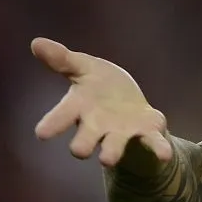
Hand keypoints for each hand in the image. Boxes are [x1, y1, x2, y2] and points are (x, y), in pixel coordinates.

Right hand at [31, 37, 172, 167]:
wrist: (129, 103)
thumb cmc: (99, 86)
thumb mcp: (83, 67)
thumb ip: (62, 59)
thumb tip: (36, 42)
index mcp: (78, 108)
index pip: (60, 117)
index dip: (51, 125)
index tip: (42, 133)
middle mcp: (96, 127)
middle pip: (84, 141)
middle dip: (82, 145)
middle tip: (80, 149)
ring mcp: (120, 133)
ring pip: (113, 147)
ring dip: (111, 151)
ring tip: (107, 158)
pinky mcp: (146, 132)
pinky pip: (152, 143)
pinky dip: (158, 149)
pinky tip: (164, 155)